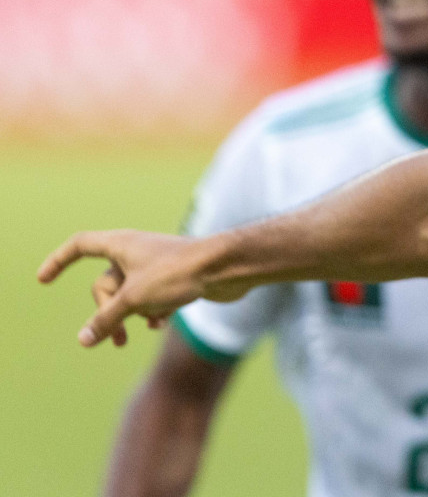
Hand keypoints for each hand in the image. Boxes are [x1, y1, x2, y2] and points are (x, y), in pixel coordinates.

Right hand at [36, 230, 233, 347]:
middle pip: (104, 283)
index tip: (42, 280)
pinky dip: (152, 311)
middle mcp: (136, 250)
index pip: (79, 245)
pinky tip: (162, 323)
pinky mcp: (174, 277)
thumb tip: (84, 339)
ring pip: (128, 294)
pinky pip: (150, 297)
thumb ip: (106, 319)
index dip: (58, 260)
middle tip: (119, 336)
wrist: (228, 268)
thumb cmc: (180, 273)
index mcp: (121, 244)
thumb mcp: (135, 299)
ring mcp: (155, 264)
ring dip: (132, 315)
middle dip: (108, 311)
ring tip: (145, 330)